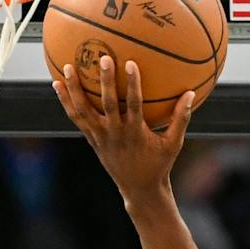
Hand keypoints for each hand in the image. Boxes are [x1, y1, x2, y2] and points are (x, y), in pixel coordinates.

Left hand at [53, 57, 198, 204]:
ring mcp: (100, 137)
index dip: (132, 84)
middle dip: (105, 81)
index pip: (134, 104)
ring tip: (66, 66)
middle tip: (102, 58)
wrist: (138, 190)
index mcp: (135, 133)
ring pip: (84, 111)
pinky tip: (57, 84)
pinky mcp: (92, 140)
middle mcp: (115, 133)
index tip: (130, 63)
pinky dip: (66, 102)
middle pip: (107, 104)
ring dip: (74, 89)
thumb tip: (192, 93)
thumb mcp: (173, 144)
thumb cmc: (159, 164)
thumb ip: (181, 118)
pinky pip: (76, 118)